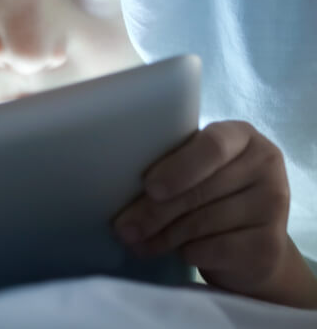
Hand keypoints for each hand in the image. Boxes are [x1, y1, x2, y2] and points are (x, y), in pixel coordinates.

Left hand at [113, 120, 316, 307]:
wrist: (250, 245)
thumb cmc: (210, 195)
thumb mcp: (193, 171)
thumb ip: (170, 167)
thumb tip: (116, 190)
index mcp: (241, 137)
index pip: (212, 145)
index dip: (179, 167)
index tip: (149, 187)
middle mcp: (265, 165)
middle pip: (200, 190)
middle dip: (153, 212)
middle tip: (123, 228)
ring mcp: (274, 206)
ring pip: (203, 222)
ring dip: (163, 236)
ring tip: (137, 242)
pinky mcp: (269, 245)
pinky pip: (215, 248)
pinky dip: (188, 252)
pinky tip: (175, 253)